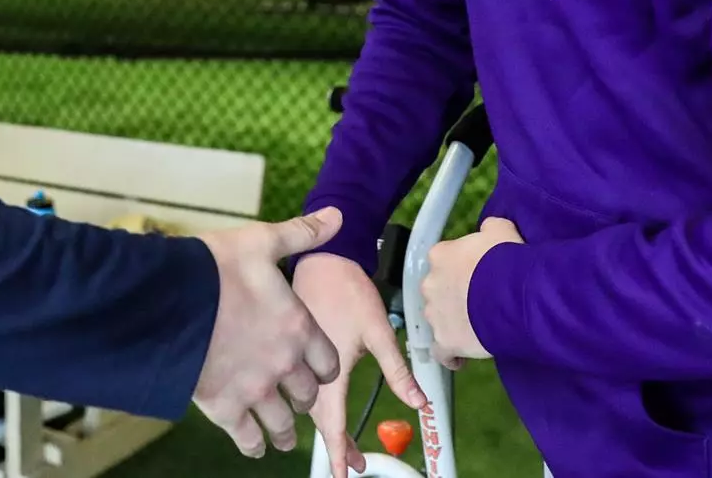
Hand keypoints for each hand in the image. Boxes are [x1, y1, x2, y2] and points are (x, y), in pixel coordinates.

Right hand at [191, 208, 344, 457]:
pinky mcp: (224, 408)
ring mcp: (254, 390)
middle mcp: (283, 364)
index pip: (328, 362)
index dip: (323, 366)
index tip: (315, 369)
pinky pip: (249, 439)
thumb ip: (302, 233)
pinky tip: (254, 445)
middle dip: (302, 396)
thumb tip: (337, 216)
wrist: (166, 298)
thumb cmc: (213, 267)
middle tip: (295, 397)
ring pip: (283, 424)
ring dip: (285, 430)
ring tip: (282, 434)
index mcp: (297, 327)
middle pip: (306, 395)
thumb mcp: (261, 241)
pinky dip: (255, 445)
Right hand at [292, 252, 426, 474]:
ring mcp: (295, 361)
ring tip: (345, 440)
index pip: (332, 424)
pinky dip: (312, 404)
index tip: (345, 474)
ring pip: (309, 406)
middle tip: (359, 461)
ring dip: (327, 426)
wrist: (321, 256)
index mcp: (327, 371)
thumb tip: (420, 403)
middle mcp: (306, 372)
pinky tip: (322, 405)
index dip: (340, 453)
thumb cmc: (347, 289)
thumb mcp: (378, 331)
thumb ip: (398, 370)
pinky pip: (299, 388)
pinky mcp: (290, 350)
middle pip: (320, 421)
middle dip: (339, 444)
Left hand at [419, 217, 522, 368]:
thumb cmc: (505, 260)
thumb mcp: (501, 230)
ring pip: (438, 319)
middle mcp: (430, 283)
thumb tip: (487, 229)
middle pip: (437, 290)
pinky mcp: (443, 341)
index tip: (473, 277)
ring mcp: (434, 314)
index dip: (459, 270)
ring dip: (451, 323)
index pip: (443, 261)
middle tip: (476, 302)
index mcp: (439, 255)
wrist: (512, 296)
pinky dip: (450, 355)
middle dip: (452, 296)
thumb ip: (489, 228)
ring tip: (474, 329)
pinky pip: (442, 351)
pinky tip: (461, 357)